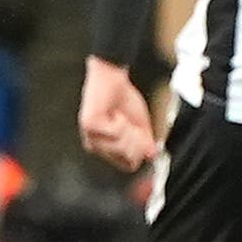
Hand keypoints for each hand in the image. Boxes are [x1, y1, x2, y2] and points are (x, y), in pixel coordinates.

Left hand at [77, 57, 159, 174]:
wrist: (111, 76)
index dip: (141, 152)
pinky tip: (113, 112)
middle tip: (132, 124)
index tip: (143, 136)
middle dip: (137, 140)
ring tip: (121, 116)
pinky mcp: (89, 126)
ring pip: (122, 147)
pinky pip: (116, 132)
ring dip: (129, 129)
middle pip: (128, 158)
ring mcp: (90, 137)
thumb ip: (145, 142)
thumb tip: (153, 156)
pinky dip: (121, 120)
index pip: (130, 165)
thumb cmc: (123, 98)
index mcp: (107, 148)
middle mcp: (96, 146)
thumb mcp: (140, 124)